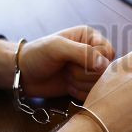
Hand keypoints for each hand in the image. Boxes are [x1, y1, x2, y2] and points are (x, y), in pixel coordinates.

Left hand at [0, 25, 114, 100]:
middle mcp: (93, 53)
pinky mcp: (84, 85)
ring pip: (99, 83)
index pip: (108, 52)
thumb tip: (104, 64)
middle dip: (84, 73)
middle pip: (105, 70)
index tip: (76, 61)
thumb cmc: (37, 54)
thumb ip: (83, 53)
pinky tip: (67, 85)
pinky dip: (79, 92)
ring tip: (66, 76)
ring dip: (80, 83)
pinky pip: (92, 93)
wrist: (22, 74)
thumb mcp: (58, 48)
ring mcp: (89, 70)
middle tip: (67, 68)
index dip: (96, 61)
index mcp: (90, 37)